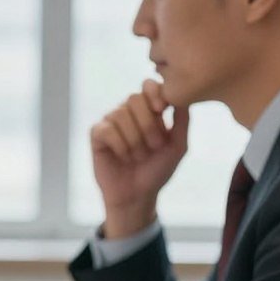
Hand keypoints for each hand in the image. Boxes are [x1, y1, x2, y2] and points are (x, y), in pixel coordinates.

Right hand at [91, 79, 188, 237]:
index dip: (155, 93)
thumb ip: (182, 120)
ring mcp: (111, 122)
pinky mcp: (96, 135)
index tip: (162, 110)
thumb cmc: (157, 170)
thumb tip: (181, 96)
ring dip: (134, 140)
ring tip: (137, 156)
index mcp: (147, 110)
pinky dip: (119, 145)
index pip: (148, 86)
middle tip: (153, 147)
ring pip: (121, 115)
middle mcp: (127, 112)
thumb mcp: (178, 146)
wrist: (137, 195)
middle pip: (135, 99)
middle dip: (148, 125)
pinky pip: (107, 129)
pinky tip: (123, 156)